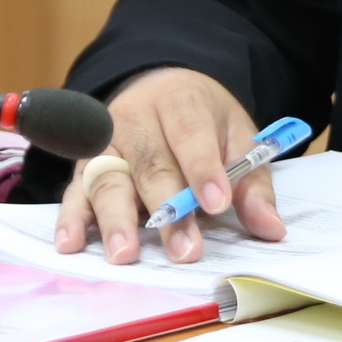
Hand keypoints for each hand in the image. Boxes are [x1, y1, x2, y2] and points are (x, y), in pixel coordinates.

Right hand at [52, 68, 287, 265]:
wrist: (161, 87)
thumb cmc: (203, 120)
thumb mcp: (237, 136)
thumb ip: (251, 183)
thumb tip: (271, 228)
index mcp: (180, 101)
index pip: (190, 134)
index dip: (203, 170)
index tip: (216, 203)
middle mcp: (135, 118)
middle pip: (150, 164)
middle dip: (167, 210)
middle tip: (183, 251)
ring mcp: (106, 143)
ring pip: (108, 180)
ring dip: (115, 219)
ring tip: (124, 254)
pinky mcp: (85, 166)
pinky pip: (74, 191)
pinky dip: (70, 218)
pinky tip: (71, 243)